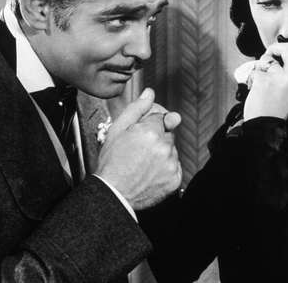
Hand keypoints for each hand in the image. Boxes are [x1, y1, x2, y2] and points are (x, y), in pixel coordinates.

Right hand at [95, 88, 182, 209]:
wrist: (113, 193)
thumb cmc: (112, 162)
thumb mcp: (118, 130)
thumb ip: (137, 108)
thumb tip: (149, 93)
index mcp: (151, 132)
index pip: (160, 118)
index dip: (149, 125)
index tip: (139, 135)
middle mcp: (164, 147)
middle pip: (167, 133)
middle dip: (156, 138)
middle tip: (139, 150)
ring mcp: (171, 164)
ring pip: (171, 150)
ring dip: (161, 153)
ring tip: (143, 163)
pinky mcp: (175, 179)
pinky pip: (175, 166)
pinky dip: (166, 168)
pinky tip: (150, 172)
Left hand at [243, 41, 287, 120]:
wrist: (264, 123)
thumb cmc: (277, 106)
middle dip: (277, 47)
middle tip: (272, 53)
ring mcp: (278, 78)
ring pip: (267, 58)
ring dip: (262, 65)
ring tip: (265, 78)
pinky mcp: (263, 80)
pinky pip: (256, 68)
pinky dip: (254, 75)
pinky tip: (257, 86)